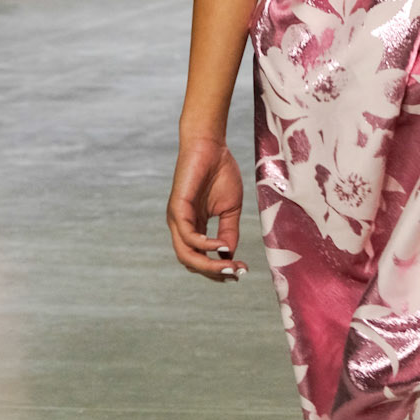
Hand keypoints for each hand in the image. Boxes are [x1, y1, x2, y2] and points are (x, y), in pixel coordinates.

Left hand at [167, 136, 247, 278]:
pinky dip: (204, 245)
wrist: (211, 146)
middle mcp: (181, 227)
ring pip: (186, 255)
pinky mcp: (177, 208)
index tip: (242, 271)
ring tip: (229, 265)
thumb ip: (229, 232)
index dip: (219, 269)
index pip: (200, 259)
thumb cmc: (220, 173)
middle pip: (191, 262)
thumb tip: (229, 255)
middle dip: (214, 272)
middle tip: (236, 274)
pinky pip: (188, 236)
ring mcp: (177, 219)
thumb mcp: (230, 209)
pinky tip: (221, 246)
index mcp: (193, 227)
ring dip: (208, 265)